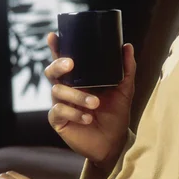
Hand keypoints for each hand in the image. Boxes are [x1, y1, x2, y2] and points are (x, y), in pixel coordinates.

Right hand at [45, 33, 135, 169]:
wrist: (114, 142)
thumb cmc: (116, 115)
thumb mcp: (125, 90)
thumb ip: (126, 69)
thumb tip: (127, 46)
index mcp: (79, 78)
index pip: (64, 60)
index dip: (56, 47)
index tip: (53, 36)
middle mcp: (67, 88)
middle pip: (52, 71)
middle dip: (58, 65)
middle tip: (71, 64)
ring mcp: (61, 104)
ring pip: (58, 91)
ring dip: (77, 96)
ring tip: (95, 103)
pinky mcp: (59, 120)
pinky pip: (58, 111)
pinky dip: (73, 112)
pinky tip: (87, 118)